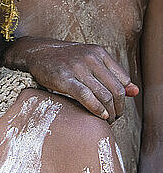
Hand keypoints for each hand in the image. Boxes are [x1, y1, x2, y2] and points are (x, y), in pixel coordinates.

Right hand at [3, 37, 138, 123]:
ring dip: (109, 113)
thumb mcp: (90, 60)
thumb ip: (112, 74)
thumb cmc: (66, 58)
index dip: (123, 98)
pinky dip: (97, 109)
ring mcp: (78, 67)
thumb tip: (135, 91)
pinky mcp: (65, 78)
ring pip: (104, 95)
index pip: (123, 79)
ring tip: (107, 120)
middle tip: (114, 118)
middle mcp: (91, 58)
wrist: (38, 52)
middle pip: (116, 90)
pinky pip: (87, 97)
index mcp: (99, 52)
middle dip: (118, 109)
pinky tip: (100, 116)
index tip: (118, 107)